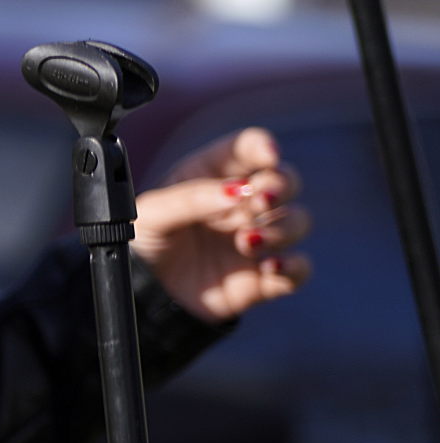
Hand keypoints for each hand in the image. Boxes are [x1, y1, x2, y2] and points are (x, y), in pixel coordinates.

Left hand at [134, 127, 310, 321]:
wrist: (142, 295)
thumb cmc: (145, 242)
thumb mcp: (151, 214)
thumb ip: (191, 198)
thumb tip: (237, 190)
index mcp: (212, 176)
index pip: (249, 148)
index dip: (263, 147)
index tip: (268, 156)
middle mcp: (242, 203)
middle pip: (285, 180)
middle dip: (280, 186)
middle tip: (258, 200)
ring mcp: (258, 238)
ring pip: (298, 220)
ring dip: (282, 227)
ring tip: (245, 241)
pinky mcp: (266, 275)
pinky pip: (300, 267)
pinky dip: (294, 266)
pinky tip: (271, 267)